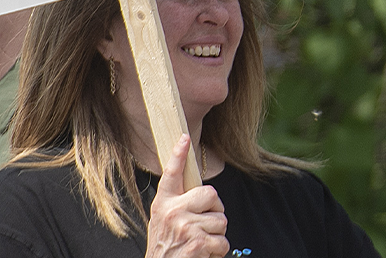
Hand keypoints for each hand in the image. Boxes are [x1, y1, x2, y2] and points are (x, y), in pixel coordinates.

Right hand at [147, 135, 227, 257]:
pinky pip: (222, 241)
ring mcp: (185, 226)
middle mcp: (173, 212)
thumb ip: (177, 204)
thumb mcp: (163, 221)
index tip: (184, 139)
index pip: (171, 174)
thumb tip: (198, 190)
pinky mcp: (197, 242)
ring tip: (199, 243)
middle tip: (204, 224)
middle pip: (211, 194)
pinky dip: (217, 251)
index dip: (178, 155)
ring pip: (221, 220)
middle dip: (215, 210)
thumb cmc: (165, 246)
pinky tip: (203, 254)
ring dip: (216, 236)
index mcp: (163, 204)